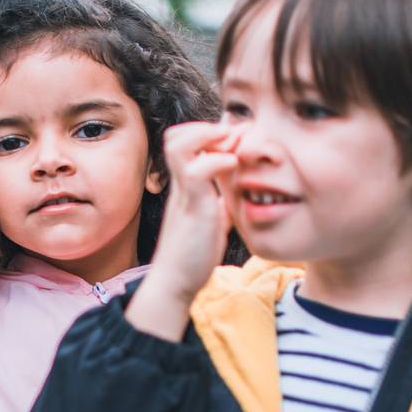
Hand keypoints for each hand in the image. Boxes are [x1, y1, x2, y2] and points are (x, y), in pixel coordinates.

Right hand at [126, 123, 238, 341]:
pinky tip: (233, 166)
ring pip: (180, 145)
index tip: (236, 140)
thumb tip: (236, 187)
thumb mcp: (213, 218)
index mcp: (186, 186)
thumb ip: (220, 199)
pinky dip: (217, 161)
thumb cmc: (194, 255)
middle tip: (233, 138)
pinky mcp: (192, 208)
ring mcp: (184, 195)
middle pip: (175, 135)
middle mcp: (181, 185)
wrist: (175, 283)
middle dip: (205, 127)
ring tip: (230, 145)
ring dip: (207, 135)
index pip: (184, 141)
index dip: (207, 132)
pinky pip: (197, 171)